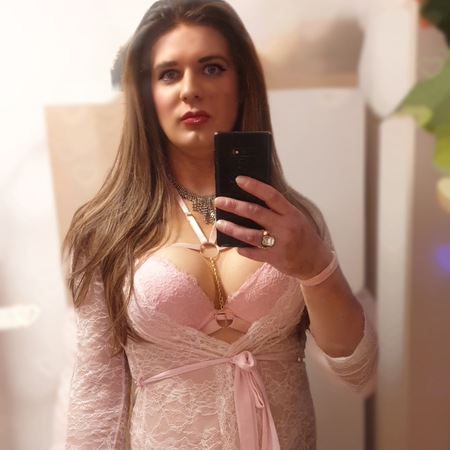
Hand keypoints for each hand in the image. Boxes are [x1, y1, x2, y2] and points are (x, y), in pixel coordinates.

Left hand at [214, 176, 332, 279]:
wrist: (316, 263)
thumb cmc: (304, 237)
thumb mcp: (296, 218)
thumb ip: (278, 210)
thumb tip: (254, 199)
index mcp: (291, 213)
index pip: (271, 195)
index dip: (254, 186)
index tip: (239, 180)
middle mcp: (285, 227)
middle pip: (255, 212)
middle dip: (234, 205)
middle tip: (219, 201)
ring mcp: (279, 244)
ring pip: (250, 234)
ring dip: (232, 228)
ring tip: (220, 223)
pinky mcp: (274, 258)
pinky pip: (253, 253)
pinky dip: (242, 248)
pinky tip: (234, 245)